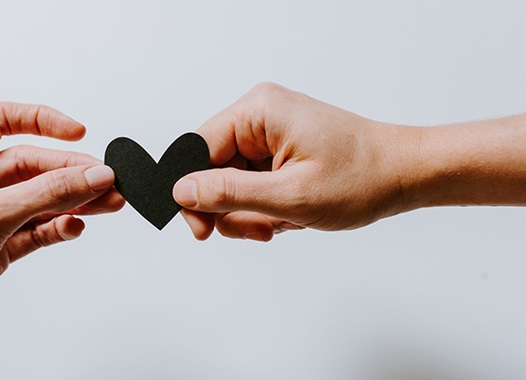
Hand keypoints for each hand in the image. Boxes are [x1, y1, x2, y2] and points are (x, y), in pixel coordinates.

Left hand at [0, 103, 123, 377]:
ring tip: (107, 203)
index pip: (0, 120)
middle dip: (71, 172)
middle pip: (31, 164)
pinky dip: (59, 228)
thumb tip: (91, 175)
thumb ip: (46, 194)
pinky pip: (37, 230)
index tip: (77, 132)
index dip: (40, 120)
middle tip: (106, 181)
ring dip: (74, 200)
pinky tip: (74, 227)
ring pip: (40, 199)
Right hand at [172, 82, 417, 240]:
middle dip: (232, 208)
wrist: (406, 174)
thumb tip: (181, 191)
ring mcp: (271, 134)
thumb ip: (229, 193)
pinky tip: (291, 215)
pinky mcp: (280, 150)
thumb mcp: (290, 195)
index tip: (202, 230)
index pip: (196, 149)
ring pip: (232, 183)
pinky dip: (266, 207)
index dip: (193, 193)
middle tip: (260, 229)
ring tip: (283, 222)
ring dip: (252, 212)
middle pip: (213, 170)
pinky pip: (253, 184)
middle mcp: (260, 116)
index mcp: (258, 111)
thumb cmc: (362, 177)